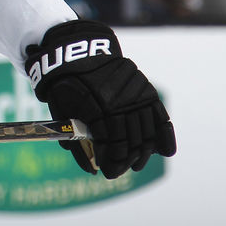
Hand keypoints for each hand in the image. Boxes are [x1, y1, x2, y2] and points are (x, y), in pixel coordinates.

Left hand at [25, 20, 175, 178]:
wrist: (79, 53)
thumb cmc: (65, 85)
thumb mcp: (60, 110)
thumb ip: (74, 140)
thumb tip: (91, 170)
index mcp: (96, 104)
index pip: (111, 141)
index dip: (111, 160)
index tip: (107, 172)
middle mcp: (120, 99)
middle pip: (130, 140)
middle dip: (125, 161)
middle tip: (117, 172)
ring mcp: (136, 93)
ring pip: (146, 131)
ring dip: (142, 152)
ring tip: (135, 164)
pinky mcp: (145, 89)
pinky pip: (159, 115)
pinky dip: (164, 134)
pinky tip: (165, 151)